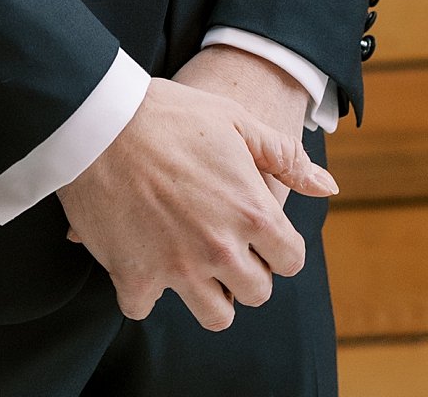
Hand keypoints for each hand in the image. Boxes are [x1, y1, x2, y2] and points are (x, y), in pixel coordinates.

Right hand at [56, 76, 335, 332]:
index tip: (258, 233)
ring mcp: (178, 268)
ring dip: (207, 292)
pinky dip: (142, 289)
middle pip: (256, 293)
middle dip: (246, 271)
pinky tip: (140, 257)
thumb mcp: (234, 119)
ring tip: (190, 260)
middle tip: (222, 244)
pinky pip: (145, 307)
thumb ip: (284, 157)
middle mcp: (221, 248)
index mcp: (252, 212)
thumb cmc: (169, 112)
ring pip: (214, 314)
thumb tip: (328, 187)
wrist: (98, 119)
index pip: (291, 260)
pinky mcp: (135, 276)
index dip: (278, 246)